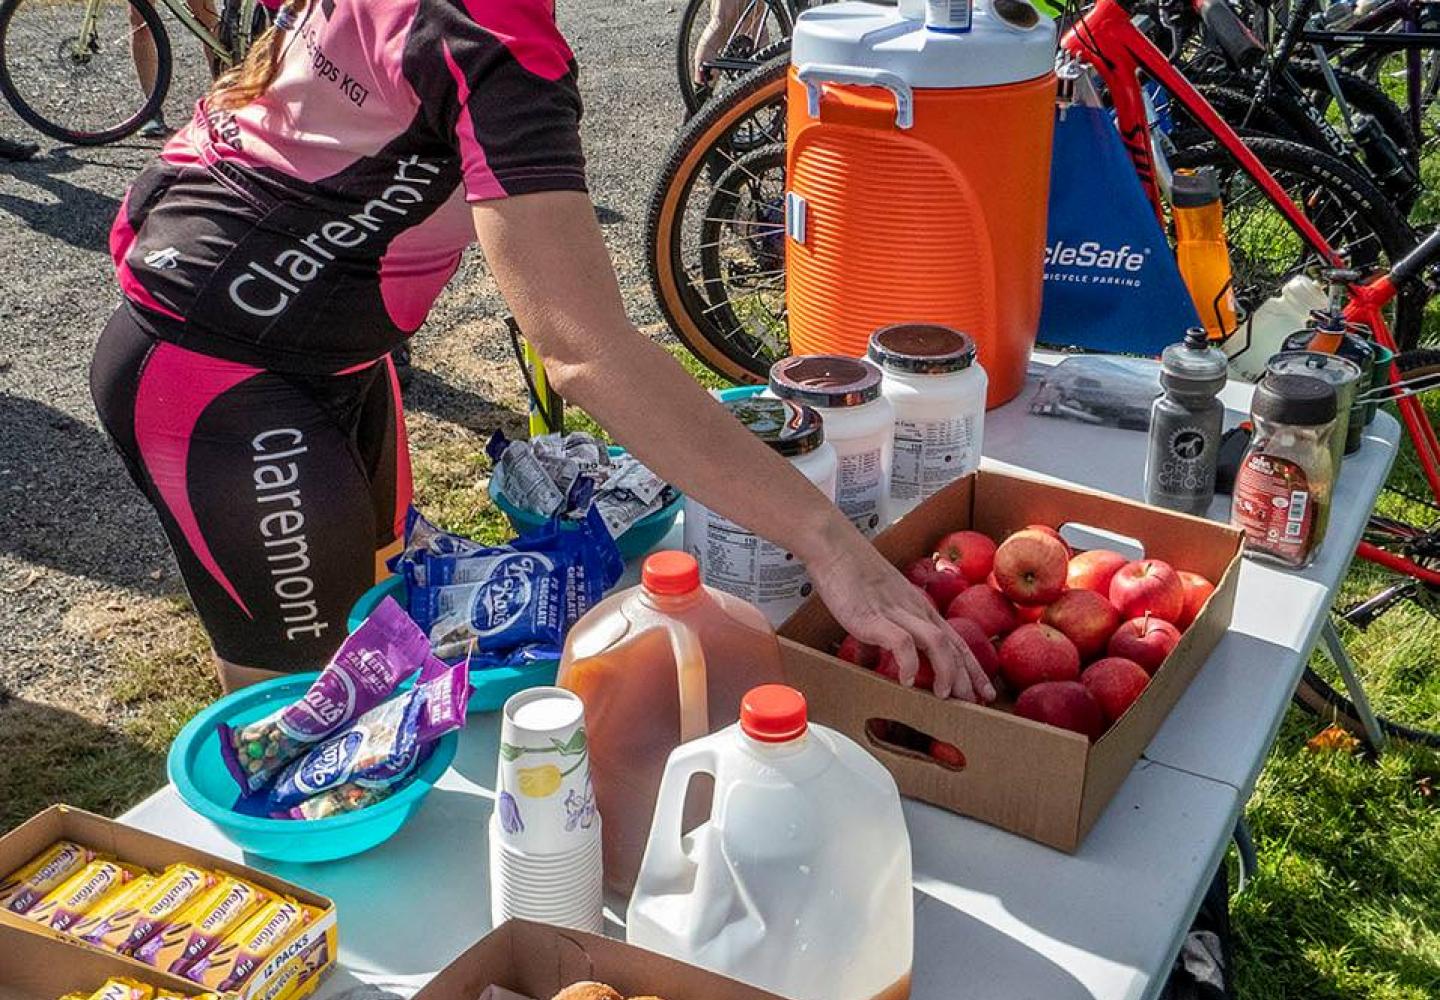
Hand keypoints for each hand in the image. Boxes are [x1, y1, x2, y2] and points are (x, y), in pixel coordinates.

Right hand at [807, 533, 995, 703]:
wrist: (835, 548)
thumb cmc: (851, 574)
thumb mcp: (875, 607)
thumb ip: (877, 635)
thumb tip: (869, 661)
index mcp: (919, 608)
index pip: (956, 641)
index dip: (972, 667)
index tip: (983, 690)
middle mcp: (916, 610)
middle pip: (953, 646)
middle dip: (968, 677)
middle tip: (976, 702)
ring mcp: (898, 613)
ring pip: (937, 643)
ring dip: (947, 672)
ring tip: (945, 696)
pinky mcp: (875, 617)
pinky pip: (901, 643)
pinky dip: (907, 664)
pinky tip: (905, 682)